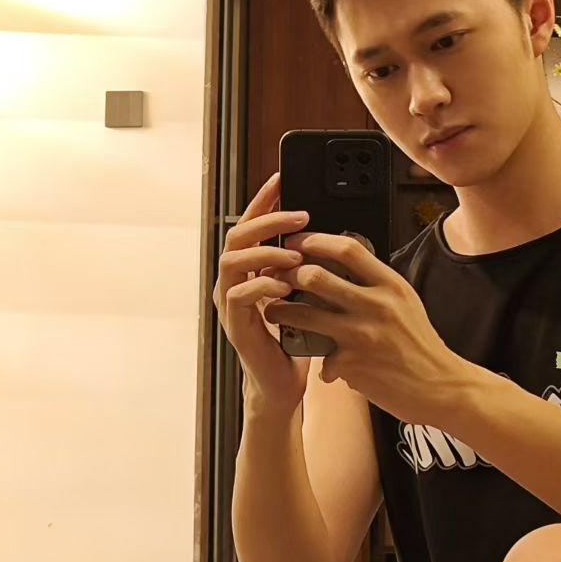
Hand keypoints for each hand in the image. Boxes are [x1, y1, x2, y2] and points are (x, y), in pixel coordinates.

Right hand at [212, 169, 312, 417]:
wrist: (284, 384)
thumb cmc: (297, 336)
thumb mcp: (306, 293)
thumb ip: (307, 264)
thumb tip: (330, 232)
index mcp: (250, 269)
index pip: (253, 225)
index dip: (265, 200)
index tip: (283, 177)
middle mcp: (234, 281)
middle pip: (236, 235)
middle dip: (266, 219)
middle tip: (299, 215)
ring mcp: (231, 303)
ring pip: (232, 261)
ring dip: (264, 252)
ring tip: (294, 253)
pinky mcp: (235, 326)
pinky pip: (239, 296)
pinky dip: (261, 286)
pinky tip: (283, 284)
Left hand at [263, 231, 464, 424]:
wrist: (440, 387)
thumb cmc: (420, 345)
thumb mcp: (405, 304)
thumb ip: (376, 285)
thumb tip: (343, 265)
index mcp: (391, 286)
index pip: (347, 249)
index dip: (315, 241)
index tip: (296, 243)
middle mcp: (376, 305)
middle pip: (317, 277)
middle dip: (288, 275)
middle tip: (276, 278)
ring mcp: (361, 335)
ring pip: (304, 315)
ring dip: (281, 313)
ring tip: (272, 312)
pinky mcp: (352, 364)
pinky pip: (321, 358)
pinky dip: (322, 365)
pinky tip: (326, 370)